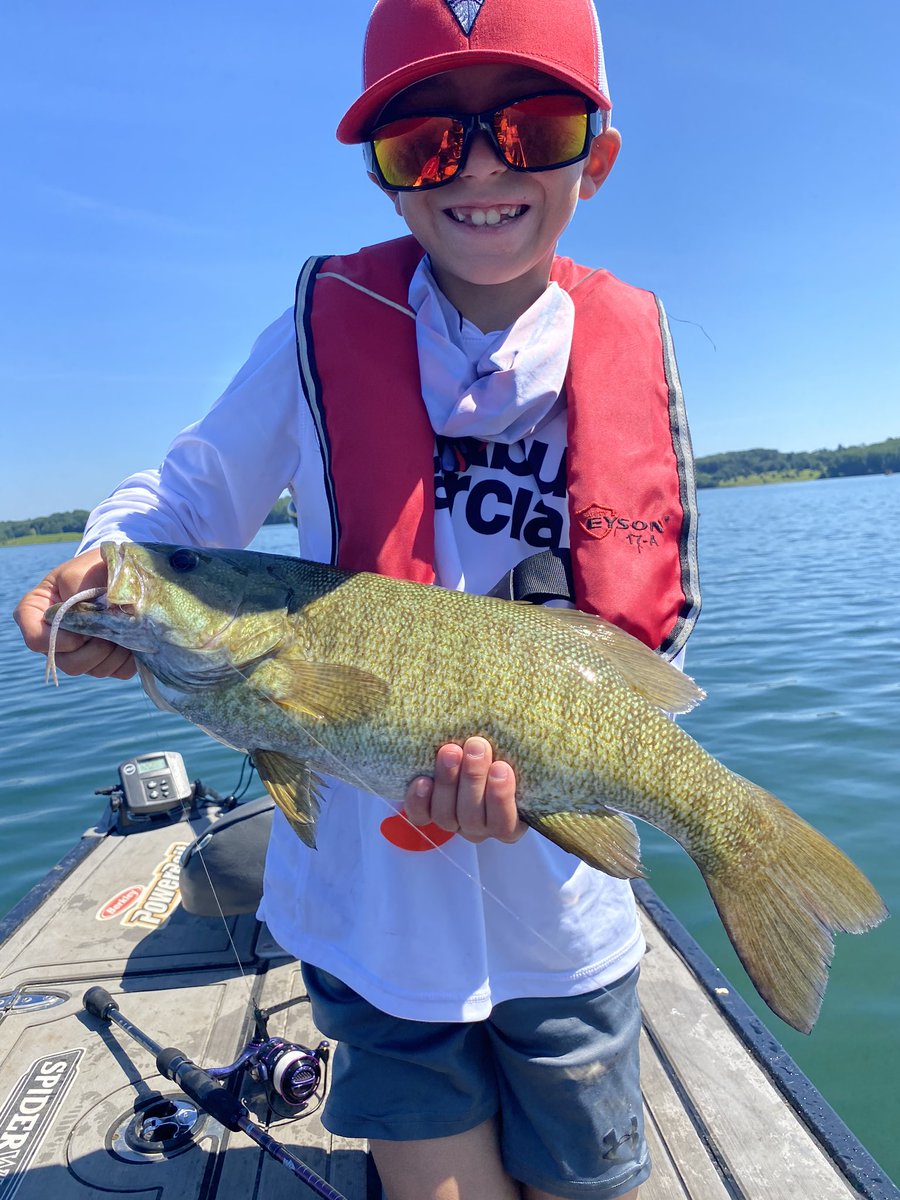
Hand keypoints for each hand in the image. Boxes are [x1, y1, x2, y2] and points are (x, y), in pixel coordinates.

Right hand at [12, 548, 135, 679]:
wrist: (116, 570)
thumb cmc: (89, 568)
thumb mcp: (77, 575)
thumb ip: (77, 602)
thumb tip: (97, 629)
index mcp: (36, 613)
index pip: (36, 640)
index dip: (60, 640)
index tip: (83, 627)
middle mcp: (55, 638)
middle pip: (68, 663)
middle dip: (94, 649)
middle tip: (111, 629)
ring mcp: (80, 651)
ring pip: (92, 670)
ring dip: (113, 653)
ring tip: (125, 630)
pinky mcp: (105, 658)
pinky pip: (116, 671)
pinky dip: (128, 659)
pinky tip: (134, 640)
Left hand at [404, 737, 525, 844]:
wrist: (474, 751)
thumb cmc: (505, 752)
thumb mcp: (521, 753)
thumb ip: (529, 746)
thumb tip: (554, 709)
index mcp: (511, 822)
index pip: (506, 824)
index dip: (501, 799)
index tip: (503, 767)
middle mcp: (481, 828)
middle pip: (474, 817)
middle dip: (473, 780)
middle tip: (476, 747)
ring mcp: (453, 823)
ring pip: (446, 816)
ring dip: (448, 783)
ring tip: (450, 751)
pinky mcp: (428, 814)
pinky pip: (420, 817)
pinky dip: (418, 801)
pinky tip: (421, 779)